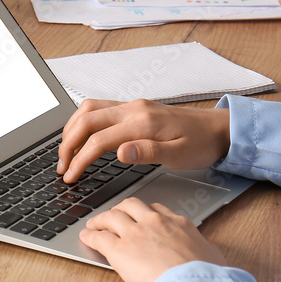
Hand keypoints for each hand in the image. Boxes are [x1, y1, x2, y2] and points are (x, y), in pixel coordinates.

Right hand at [57, 99, 230, 183]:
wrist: (219, 128)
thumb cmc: (202, 144)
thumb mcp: (181, 155)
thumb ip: (149, 153)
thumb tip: (119, 153)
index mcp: (143, 122)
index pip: (99, 139)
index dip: (80, 159)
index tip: (71, 176)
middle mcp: (133, 109)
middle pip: (87, 120)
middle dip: (68, 143)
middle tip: (61, 166)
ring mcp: (131, 106)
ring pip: (89, 109)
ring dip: (72, 129)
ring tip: (65, 152)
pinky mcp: (132, 108)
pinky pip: (98, 108)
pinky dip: (82, 121)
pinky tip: (80, 135)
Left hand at [80, 198, 226, 281]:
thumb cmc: (207, 279)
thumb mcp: (213, 259)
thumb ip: (206, 252)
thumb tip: (209, 256)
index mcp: (178, 224)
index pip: (156, 210)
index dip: (144, 213)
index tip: (140, 217)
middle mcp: (154, 223)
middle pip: (130, 206)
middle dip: (120, 210)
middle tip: (114, 216)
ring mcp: (135, 234)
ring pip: (111, 216)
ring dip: (101, 220)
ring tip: (94, 225)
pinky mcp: (118, 249)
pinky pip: (99, 237)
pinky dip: (90, 235)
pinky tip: (87, 237)